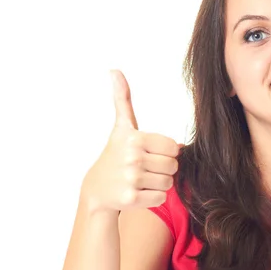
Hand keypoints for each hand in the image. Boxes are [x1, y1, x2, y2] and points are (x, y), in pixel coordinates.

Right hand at [81, 69, 182, 214]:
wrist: (97, 188)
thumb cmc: (116, 154)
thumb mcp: (122, 126)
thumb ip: (123, 98)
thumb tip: (114, 70)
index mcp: (135, 138)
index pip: (173, 147)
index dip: (165, 152)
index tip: (149, 153)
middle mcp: (132, 157)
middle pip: (173, 166)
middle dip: (163, 169)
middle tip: (146, 168)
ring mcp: (131, 179)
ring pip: (168, 183)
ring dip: (159, 183)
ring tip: (141, 180)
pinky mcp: (130, 199)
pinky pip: (160, 198)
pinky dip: (153, 197)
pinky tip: (138, 192)